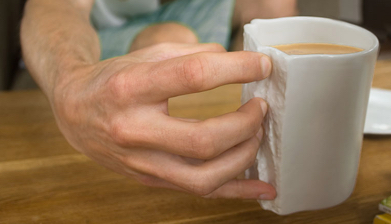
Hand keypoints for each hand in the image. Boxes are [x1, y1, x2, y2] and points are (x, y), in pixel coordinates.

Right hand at [51, 42, 275, 198]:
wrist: (74, 111)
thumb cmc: (114, 79)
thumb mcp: (147, 55)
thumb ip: (193, 55)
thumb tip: (237, 63)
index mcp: (132, 88)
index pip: (193, 76)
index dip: (237, 69)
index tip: (262, 66)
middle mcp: (134, 130)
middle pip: (203, 140)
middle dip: (245, 124)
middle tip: (260, 108)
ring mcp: (141, 162)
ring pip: (204, 177)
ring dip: (243, 157)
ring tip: (255, 135)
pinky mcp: (149, 179)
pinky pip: (198, 192)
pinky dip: (236, 191)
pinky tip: (263, 187)